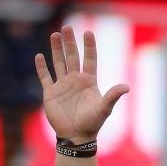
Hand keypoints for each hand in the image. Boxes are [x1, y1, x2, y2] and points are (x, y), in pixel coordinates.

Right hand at [35, 26, 129, 142]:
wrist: (76, 137)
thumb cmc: (92, 123)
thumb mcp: (104, 108)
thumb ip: (113, 96)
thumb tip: (126, 87)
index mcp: (89, 81)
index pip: (89, 59)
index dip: (89, 46)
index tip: (88, 32)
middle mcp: (75, 80)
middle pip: (72, 57)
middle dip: (69, 43)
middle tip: (67, 28)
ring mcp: (63, 86)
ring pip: (59, 63)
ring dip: (56, 50)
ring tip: (55, 35)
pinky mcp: (51, 93)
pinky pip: (45, 77)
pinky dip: (42, 67)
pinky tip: (40, 56)